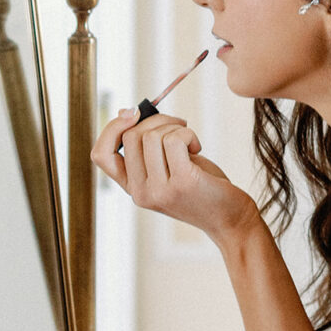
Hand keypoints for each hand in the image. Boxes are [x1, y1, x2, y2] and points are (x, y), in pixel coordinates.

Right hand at [91, 109, 258, 247]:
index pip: (101, 155)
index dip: (112, 128)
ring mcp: (159, 190)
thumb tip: (131, 113)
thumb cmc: (202, 187)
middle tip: (179, 126)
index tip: (133, 113)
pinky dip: (188, 134)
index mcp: (132, 188)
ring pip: (152, 136)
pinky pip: (174, 140)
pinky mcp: (182, 183)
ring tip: (190, 141)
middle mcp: (140, 193)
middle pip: (131, 136)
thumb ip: (149, 148)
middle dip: (157, 120)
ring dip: (176, 127)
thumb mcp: (168, 168)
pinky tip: (197, 147)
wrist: (229, 218)